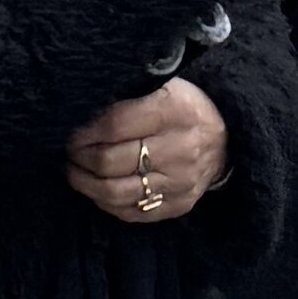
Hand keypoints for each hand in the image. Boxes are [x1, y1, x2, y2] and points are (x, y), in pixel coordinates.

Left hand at [66, 79, 228, 223]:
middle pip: (111, 162)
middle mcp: (181, 148)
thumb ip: (128, 95)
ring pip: (116, 192)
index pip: (115, 126)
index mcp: (175, 111)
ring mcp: (180, 182)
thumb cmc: (184, 107)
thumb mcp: (164, 86)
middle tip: (69, 152)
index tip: (71, 132)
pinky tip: (96, 190)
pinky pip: (131, 212)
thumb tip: (82, 109)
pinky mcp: (179, 205)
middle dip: (80, 158)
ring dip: (85, 184)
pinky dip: (106, 203)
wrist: (228, 138)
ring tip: (74, 172)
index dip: (85, 132)